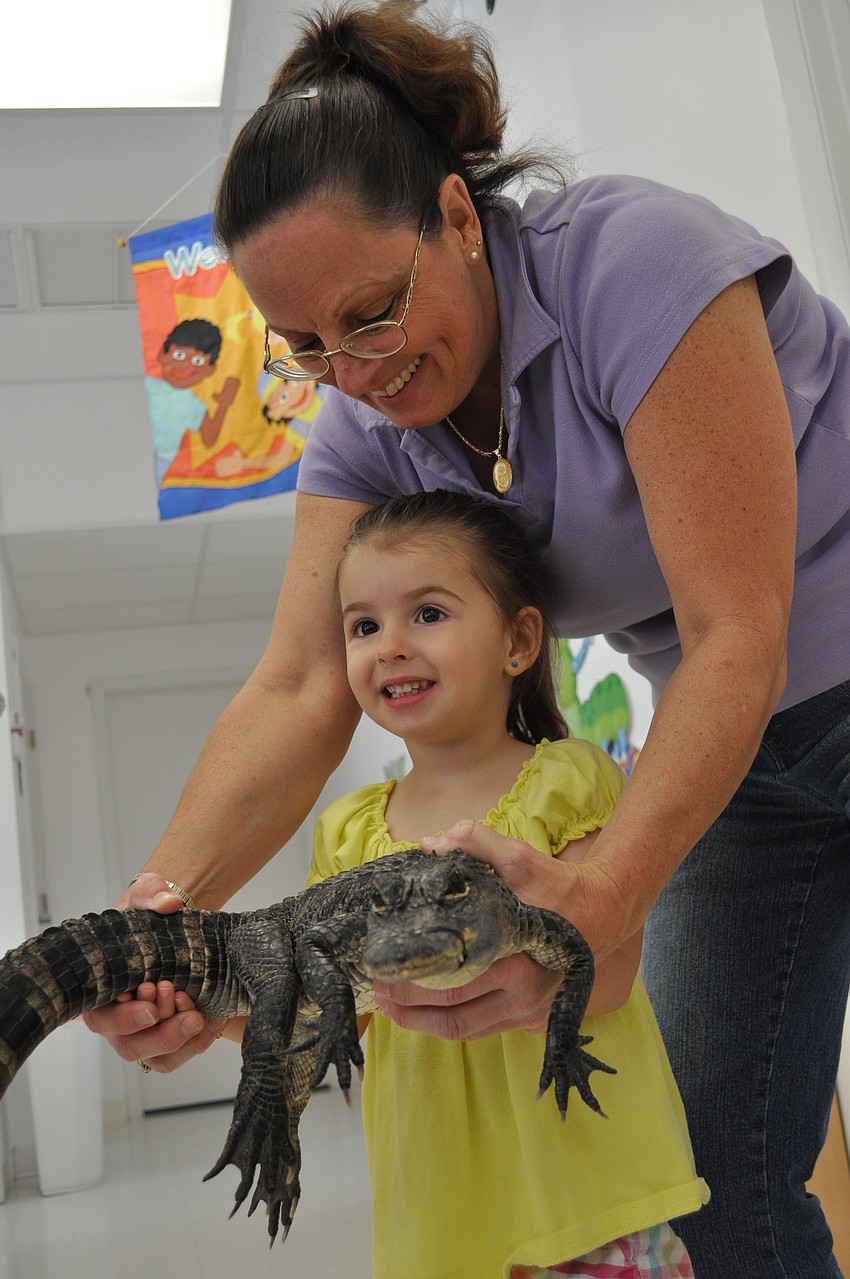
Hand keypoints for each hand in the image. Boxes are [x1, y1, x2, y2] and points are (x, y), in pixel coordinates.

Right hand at [83, 873, 224, 1070]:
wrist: (174, 929)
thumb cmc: (148, 918)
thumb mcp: (147, 895)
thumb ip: (152, 893)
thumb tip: (168, 903)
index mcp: (102, 990)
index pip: (100, 1018)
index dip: (124, 1018)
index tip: (151, 1002)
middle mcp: (117, 1019)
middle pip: (129, 1045)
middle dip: (158, 1030)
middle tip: (180, 999)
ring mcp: (143, 1032)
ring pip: (155, 1058)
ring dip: (178, 1040)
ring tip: (197, 1014)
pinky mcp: (168, 1037)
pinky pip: (179, 1055)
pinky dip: (197, 1043)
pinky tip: (212, 1020)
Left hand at [372, 822, 638, 1038]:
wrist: (607, 913)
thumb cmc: (559, 886)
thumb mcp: (521, 858)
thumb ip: (477, 845)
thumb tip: (431, 842)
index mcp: (516, 958)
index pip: (451, 984)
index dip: (410, 985)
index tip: (381, 972)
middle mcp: (524, 995)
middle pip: (451, 1016)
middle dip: (407, 1008)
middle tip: (377, 991)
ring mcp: (529, 1013)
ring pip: (465, 1032)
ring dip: (423, 1025)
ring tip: (391, 1008)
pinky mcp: (532, 1020)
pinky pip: (483, 1031)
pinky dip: (450, 1027)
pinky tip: (427, 1013)